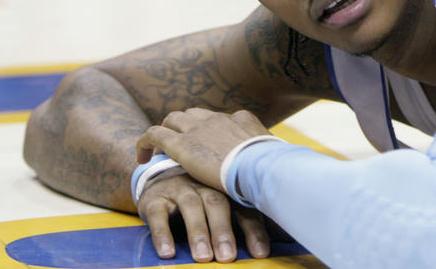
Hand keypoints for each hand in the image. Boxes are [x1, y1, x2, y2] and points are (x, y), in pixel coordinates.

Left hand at [137, 108, 271, 189]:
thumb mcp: (274, 154)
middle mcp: (217, 118)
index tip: (206, 146)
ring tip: (159, 152)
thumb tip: (274, 160)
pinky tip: (141, 157)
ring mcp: (198, 128)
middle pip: (193, 115)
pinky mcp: (181, 143)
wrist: (260, 166)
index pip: (219, 120)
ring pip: (172, 119)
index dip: (208, 131)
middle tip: (181, 146)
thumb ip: (267, 154)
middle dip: (185, 127)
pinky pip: (154, 134)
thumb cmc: (272, 166)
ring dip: (166, 132)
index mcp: (241, 118)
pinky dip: (145, 142)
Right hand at [137, 170, 270, 261]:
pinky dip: (162, 234)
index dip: (253, 230)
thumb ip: (245, 216)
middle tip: (228, 257)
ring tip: (203, 257)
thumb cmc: (200, 196)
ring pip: (191, 207)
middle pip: (218, 204)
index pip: (243, 207)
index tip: (261, 253)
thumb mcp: (222, 200)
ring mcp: (180, 189)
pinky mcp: (154, 198)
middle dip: (224, 231)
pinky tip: (167, 252)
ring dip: (198, 233)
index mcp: (225, 187)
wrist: (159, 179)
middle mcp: (204, 184)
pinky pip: (158, 215)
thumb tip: (280, 239)